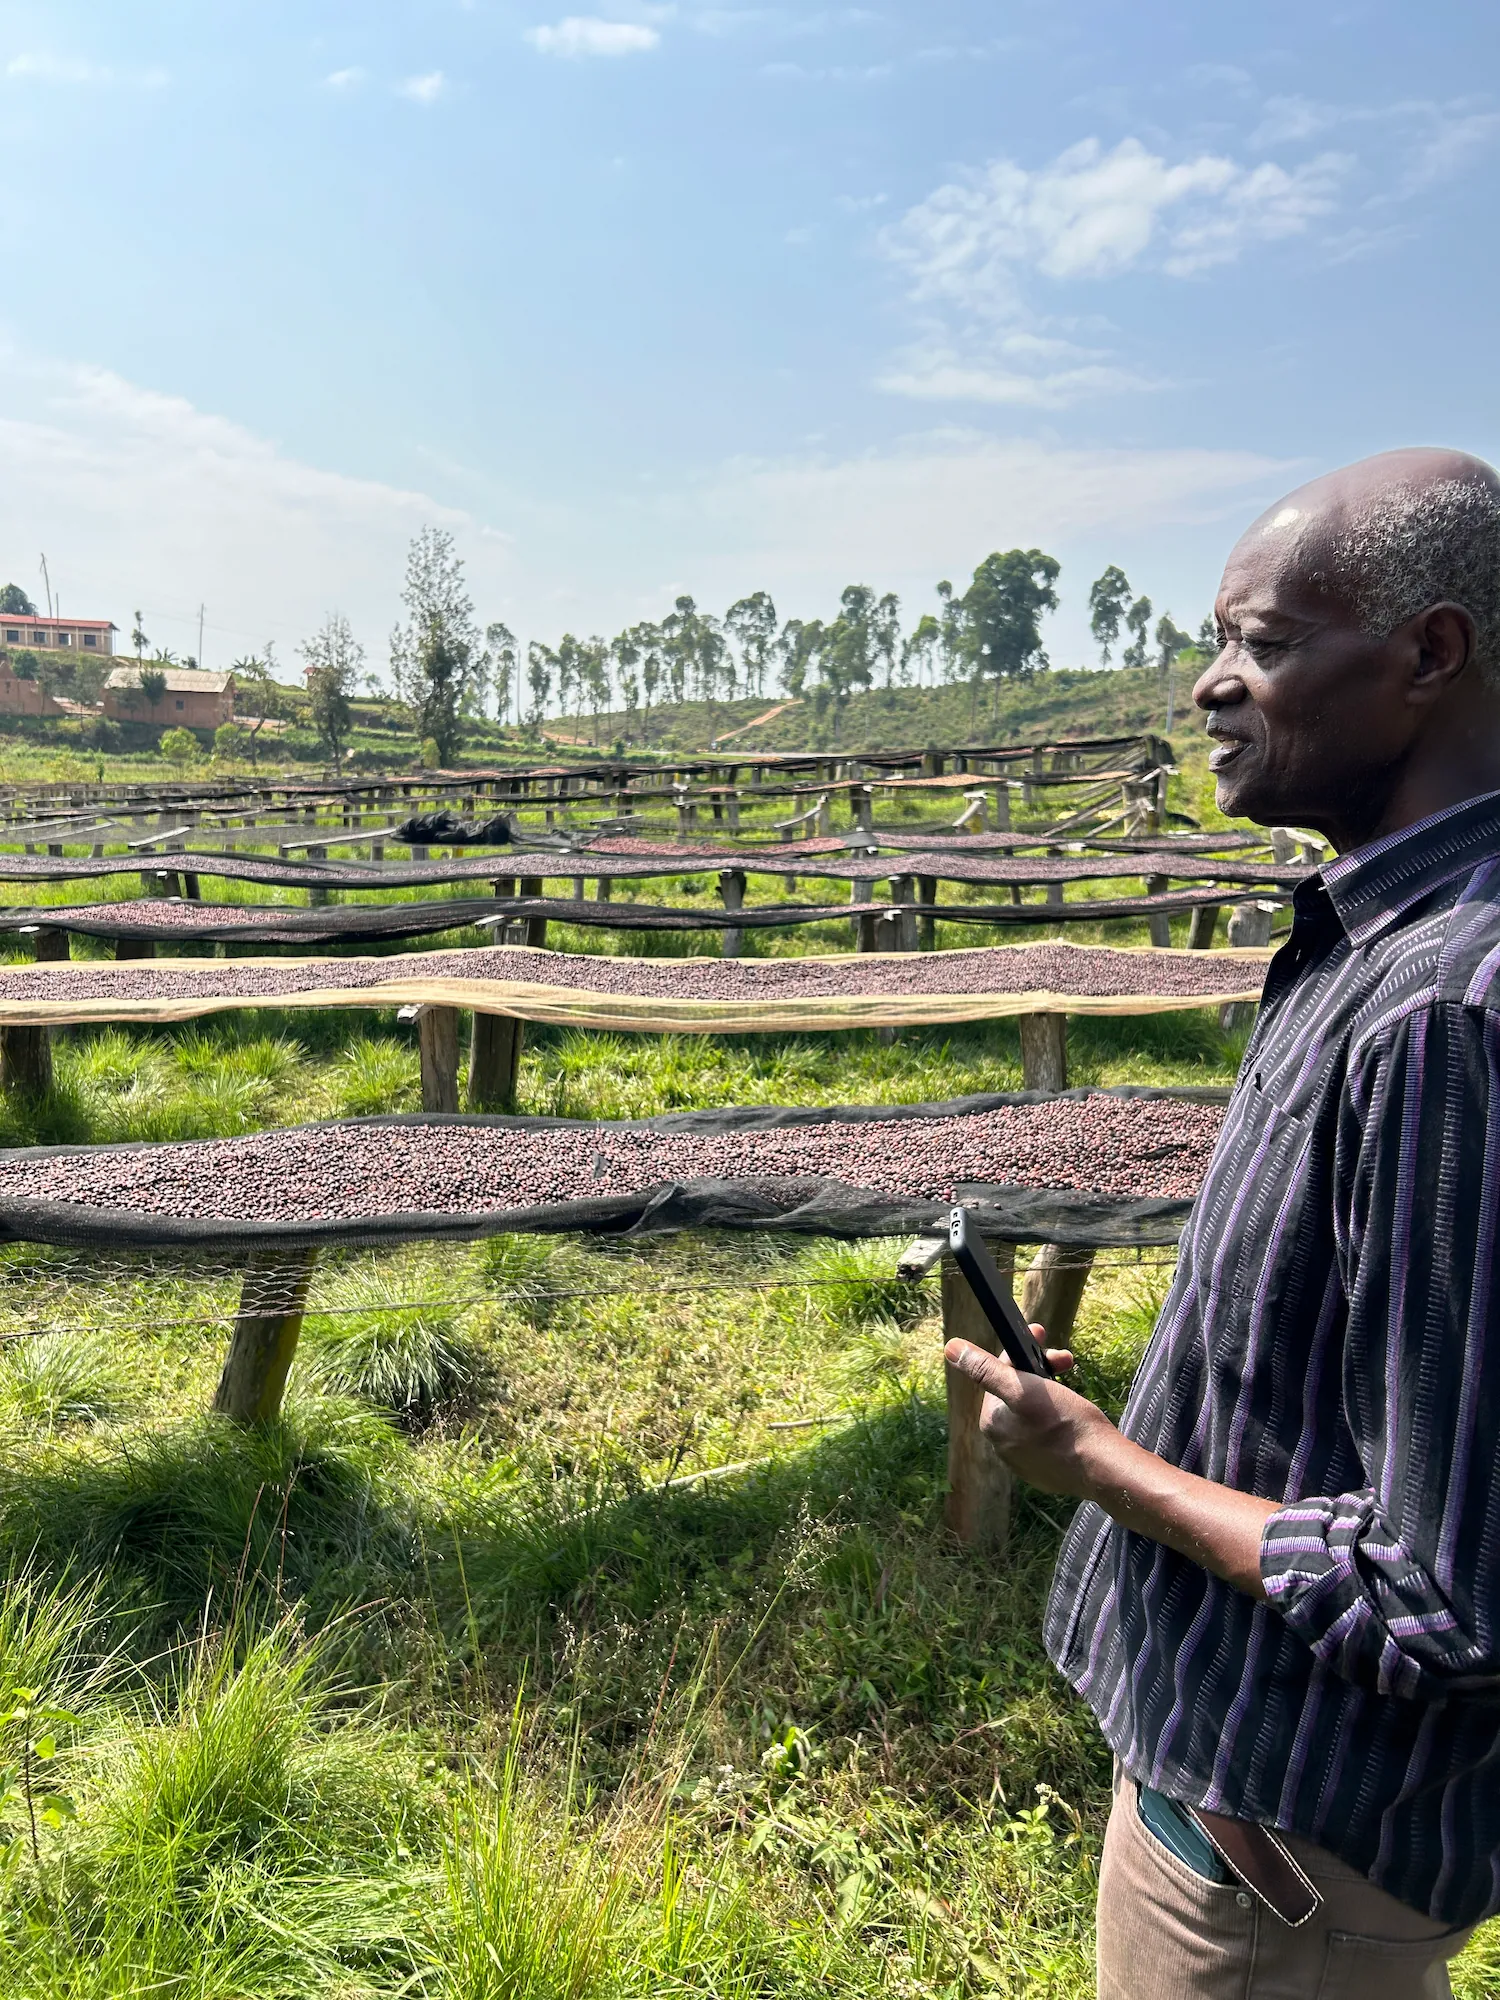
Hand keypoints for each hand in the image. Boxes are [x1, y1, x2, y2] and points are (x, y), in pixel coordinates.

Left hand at [944, 1334, 1116, 1499]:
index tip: (1043, 1337)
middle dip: (1041, 1374)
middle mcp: (1001, 1446)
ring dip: (1051, 1396)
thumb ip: (985, 1369)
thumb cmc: (1066, 1423)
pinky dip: (1059, 1421)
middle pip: (1017, 1395)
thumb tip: (951, 1348)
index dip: (1023, 1355)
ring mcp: (1025, 1462)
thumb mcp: (1025, 1388)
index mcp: (992, 1423)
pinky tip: (1074, 1418)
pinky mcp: (1046, 1472)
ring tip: (1074, 1393)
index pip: (1001, 1376)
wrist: (1103, 1468)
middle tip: (1067, 1361)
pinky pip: (1047, 1437)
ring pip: (1033, 1415)